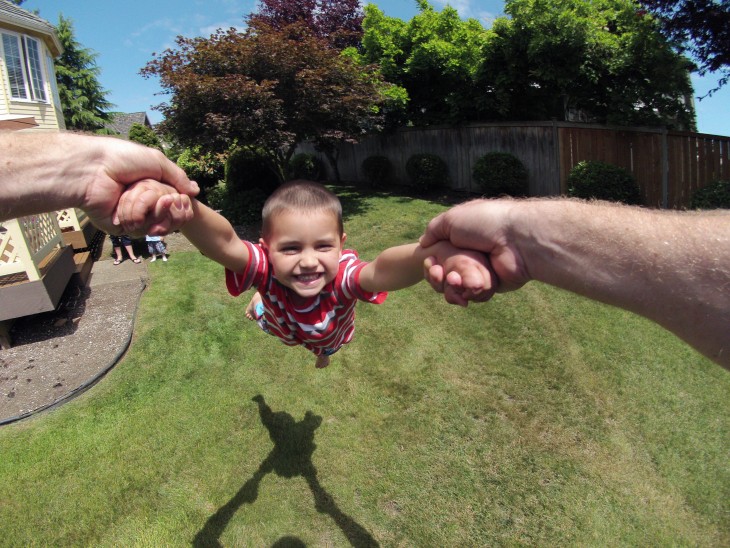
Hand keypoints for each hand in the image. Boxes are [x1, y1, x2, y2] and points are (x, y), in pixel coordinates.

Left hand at [79, 137, 197, 234]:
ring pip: (152, 224)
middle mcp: (138, 200)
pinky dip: (139, 220)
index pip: (169, 200)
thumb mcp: (157, 161)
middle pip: (164, 215)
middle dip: (167, 209)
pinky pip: (137, 230)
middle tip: (166, 201)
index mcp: (146, 185)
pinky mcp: (118, 226)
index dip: (177, 202)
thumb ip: (178, 177)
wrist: (94, 169)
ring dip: (151, 212)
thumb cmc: (122, 159)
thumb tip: (195, 191)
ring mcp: (128, 214)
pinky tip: (135, 211)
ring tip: (140, 196)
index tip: (182, 200)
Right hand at [420, 199, 530, 296]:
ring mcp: (482, 269)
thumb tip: (424, 243)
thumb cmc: (484, 224)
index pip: (442, 250)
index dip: (432, 259)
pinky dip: (465, 293)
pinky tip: (462, 287)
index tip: (429, 261)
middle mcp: (473, 252)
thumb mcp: (452, 219)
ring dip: (450, 285)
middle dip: (438, 274)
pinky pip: (472, 294)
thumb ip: (434, 230)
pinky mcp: (491, 285)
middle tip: (437, 273)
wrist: (516, 240)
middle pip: (447, 270)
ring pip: (457, 285)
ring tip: (452, 280)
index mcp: (465, 235)